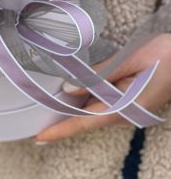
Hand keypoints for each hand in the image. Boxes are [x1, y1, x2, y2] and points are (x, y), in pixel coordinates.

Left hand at [36, 33, 170, 142]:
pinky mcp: (128, 100)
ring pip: (93, 110)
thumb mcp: (129, 60)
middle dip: (61, 118)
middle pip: (85, 118)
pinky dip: (85, 97)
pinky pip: (102, 101)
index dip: (61, 130)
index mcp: (124, 107)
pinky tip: (73, 90)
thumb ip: (98, 75)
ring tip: (47, 101)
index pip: (85, 122)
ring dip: (72, 107)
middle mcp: (124, 112)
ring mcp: (126, 107)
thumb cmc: (164, 56)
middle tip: (36, 115)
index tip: (40, 137)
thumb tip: (68, 88)